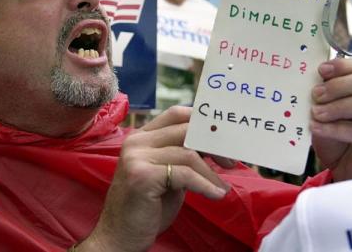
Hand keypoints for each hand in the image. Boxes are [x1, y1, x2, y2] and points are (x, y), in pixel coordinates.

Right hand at [78, 106, 230, 251]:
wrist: (120, 237)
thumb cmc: (148, 207)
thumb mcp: (169, 175)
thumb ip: (184, 156)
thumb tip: (216, 145)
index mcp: (141, 137)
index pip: (177, 115)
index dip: (203, 122)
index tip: (224, 138)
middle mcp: (136, 142)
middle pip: (185, 130)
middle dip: (213, 145)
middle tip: (231, 162)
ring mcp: (137, 157)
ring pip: (188, 154)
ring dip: (211, 173)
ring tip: (222, 188)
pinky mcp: (142, 176)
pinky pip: (185, 175)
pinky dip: (205, 185)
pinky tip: (216, 195)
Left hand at [310, 59, 351, 181]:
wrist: (347, 173)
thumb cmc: (338, 140)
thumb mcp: (329, 114)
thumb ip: (326, 97)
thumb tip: (312, 80)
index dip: (343, 67)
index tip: (321, 69)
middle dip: (339, 85)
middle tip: (316, 94)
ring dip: (338, 106)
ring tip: (316, 112)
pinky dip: (335, 128)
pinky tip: (317, 127)